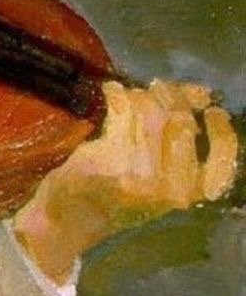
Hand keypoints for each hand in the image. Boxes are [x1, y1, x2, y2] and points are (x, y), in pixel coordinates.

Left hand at [13, 80, 237, 282]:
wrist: (77, 215)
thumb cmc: (124, 190)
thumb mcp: (164, 177)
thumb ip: (184, 141)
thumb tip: (203, 94)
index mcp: (192, 192)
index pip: (224, 157)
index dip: (220, 127)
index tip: (210, 107)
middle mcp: (172, 185)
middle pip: (180, 120)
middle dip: (171, 95)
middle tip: (158, 88)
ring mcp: (141, 173)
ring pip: (150, 111)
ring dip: (140, 94)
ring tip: (132, 95)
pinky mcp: (111, 159)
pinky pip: (122, 110)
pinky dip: (117, 94)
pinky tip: (112, 92)